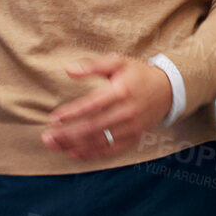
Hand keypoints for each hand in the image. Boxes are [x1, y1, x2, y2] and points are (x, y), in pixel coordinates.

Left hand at [42, 55, 173, 159]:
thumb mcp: (118, 62)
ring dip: (75, 145)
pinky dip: (92, 153)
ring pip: (100, 141)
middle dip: (68, 134)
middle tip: (47, 138)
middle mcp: (126, 112)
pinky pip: (111, 149)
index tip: (53, 119)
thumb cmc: (138, 73)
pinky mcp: (134, 137)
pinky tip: (75, 153)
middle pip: (93, 127)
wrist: (169, 89)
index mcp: (120, 91)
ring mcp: (131, 127)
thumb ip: (93, 66)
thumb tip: (69, 70)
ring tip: (55, 146)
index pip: (92, 105)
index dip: (72, 113)